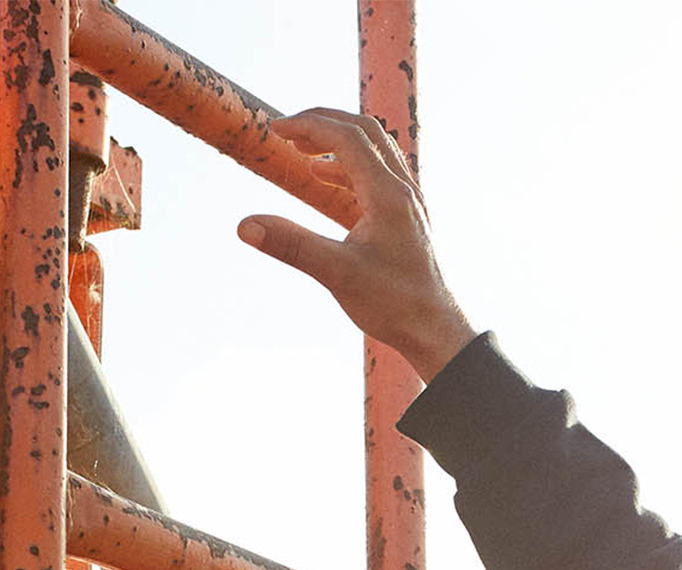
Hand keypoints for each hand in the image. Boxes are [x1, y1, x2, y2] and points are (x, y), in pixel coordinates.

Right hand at [239, 107, 476, 379]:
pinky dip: (350, 165)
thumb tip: (245, 226)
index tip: (275, 129)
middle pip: (364, 131)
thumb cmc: (394, 306)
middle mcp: (403, 190)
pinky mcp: (409, 218)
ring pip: (375, 149)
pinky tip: (327, 179)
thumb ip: (292, 245)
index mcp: (387, 194)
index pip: (345, 137)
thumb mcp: (337, 275)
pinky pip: (380, 173)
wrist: (436, 333)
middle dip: (322, 123)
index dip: (307, 125)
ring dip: (337, 142)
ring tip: (303, 154)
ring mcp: (409, 202)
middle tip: (287, 131)